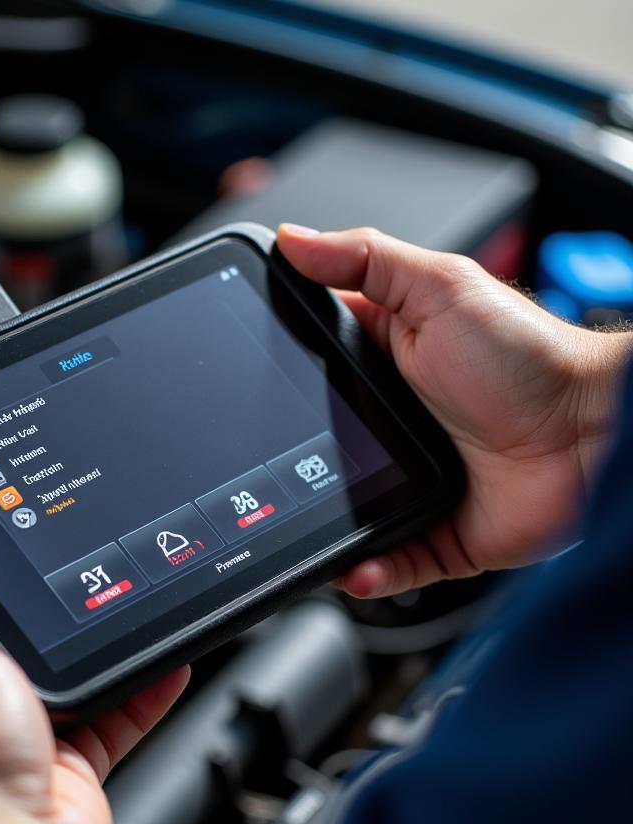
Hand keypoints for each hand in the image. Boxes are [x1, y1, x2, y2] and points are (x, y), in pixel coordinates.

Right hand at [277, 224, 630, 598]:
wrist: (593, 432)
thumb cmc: (530, 356)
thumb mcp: (439, 289)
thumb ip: (363, 260)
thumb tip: (292, 240)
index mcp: (382, 365)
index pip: (310, 372)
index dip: (274, 380)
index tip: (241, 388)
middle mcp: (390, 426)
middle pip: (315, 451)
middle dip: (285, 467)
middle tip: (259, 476)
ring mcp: (409, 482)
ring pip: (343, 514)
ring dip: (320, 530)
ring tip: (296, 534)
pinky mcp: (435, 532)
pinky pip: (389, 563)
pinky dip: (369, 573)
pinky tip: (354, 569)